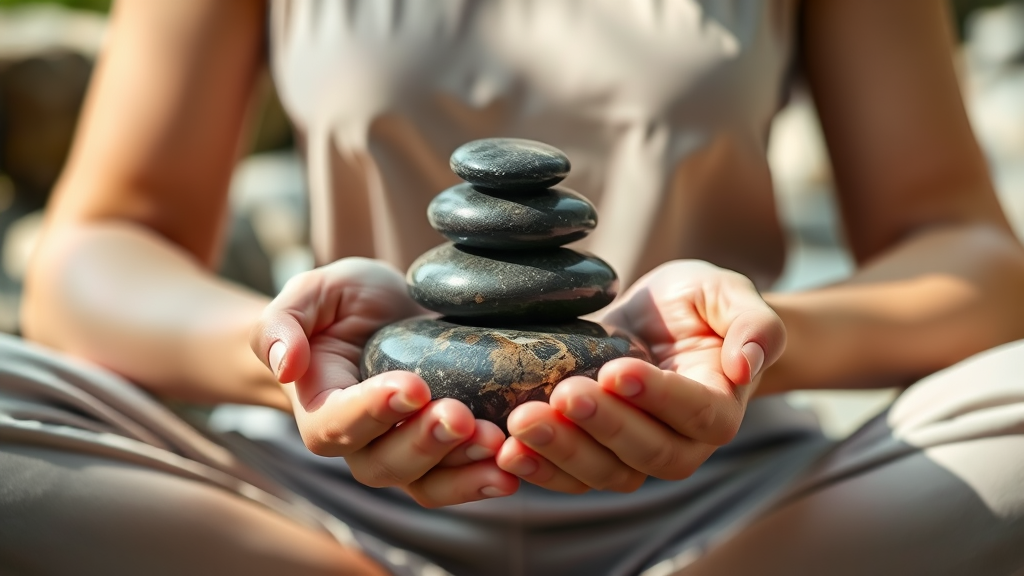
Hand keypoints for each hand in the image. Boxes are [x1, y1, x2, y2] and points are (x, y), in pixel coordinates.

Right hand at [250, 258, 518, 506]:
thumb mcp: (309, 294)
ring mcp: (402, 455)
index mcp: (321, 410)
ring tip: (498, 444)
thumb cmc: (339, 305)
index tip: (413, 386)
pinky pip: (457, 479)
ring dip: (462, 469)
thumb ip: (283, 324)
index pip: (338, 424)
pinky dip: (485, 476)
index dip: (374, 410)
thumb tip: (285, 366)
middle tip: (462, 415)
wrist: (380, 317)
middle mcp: (359, 445)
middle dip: (426, 443)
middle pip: (385, 464)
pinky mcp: (440, 455)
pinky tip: (516, 463)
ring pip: (425, 483)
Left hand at [495, 260, 784, 492]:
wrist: (667, 320)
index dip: (658, 398)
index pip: (697, 414)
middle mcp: (683, 444)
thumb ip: (754, 324)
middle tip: (564, 395)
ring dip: (563, 452)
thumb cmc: (702, 304)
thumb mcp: (729, 294)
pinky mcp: (597, 454)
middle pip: (648, 452)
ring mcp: (637, 455)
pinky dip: (540, 470)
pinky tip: (506, 451)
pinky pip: (572, 476)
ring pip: (606, 472)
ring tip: (522, 422)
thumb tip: (747, 363)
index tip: (617, 370)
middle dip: (603, 426)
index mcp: (720, 407)